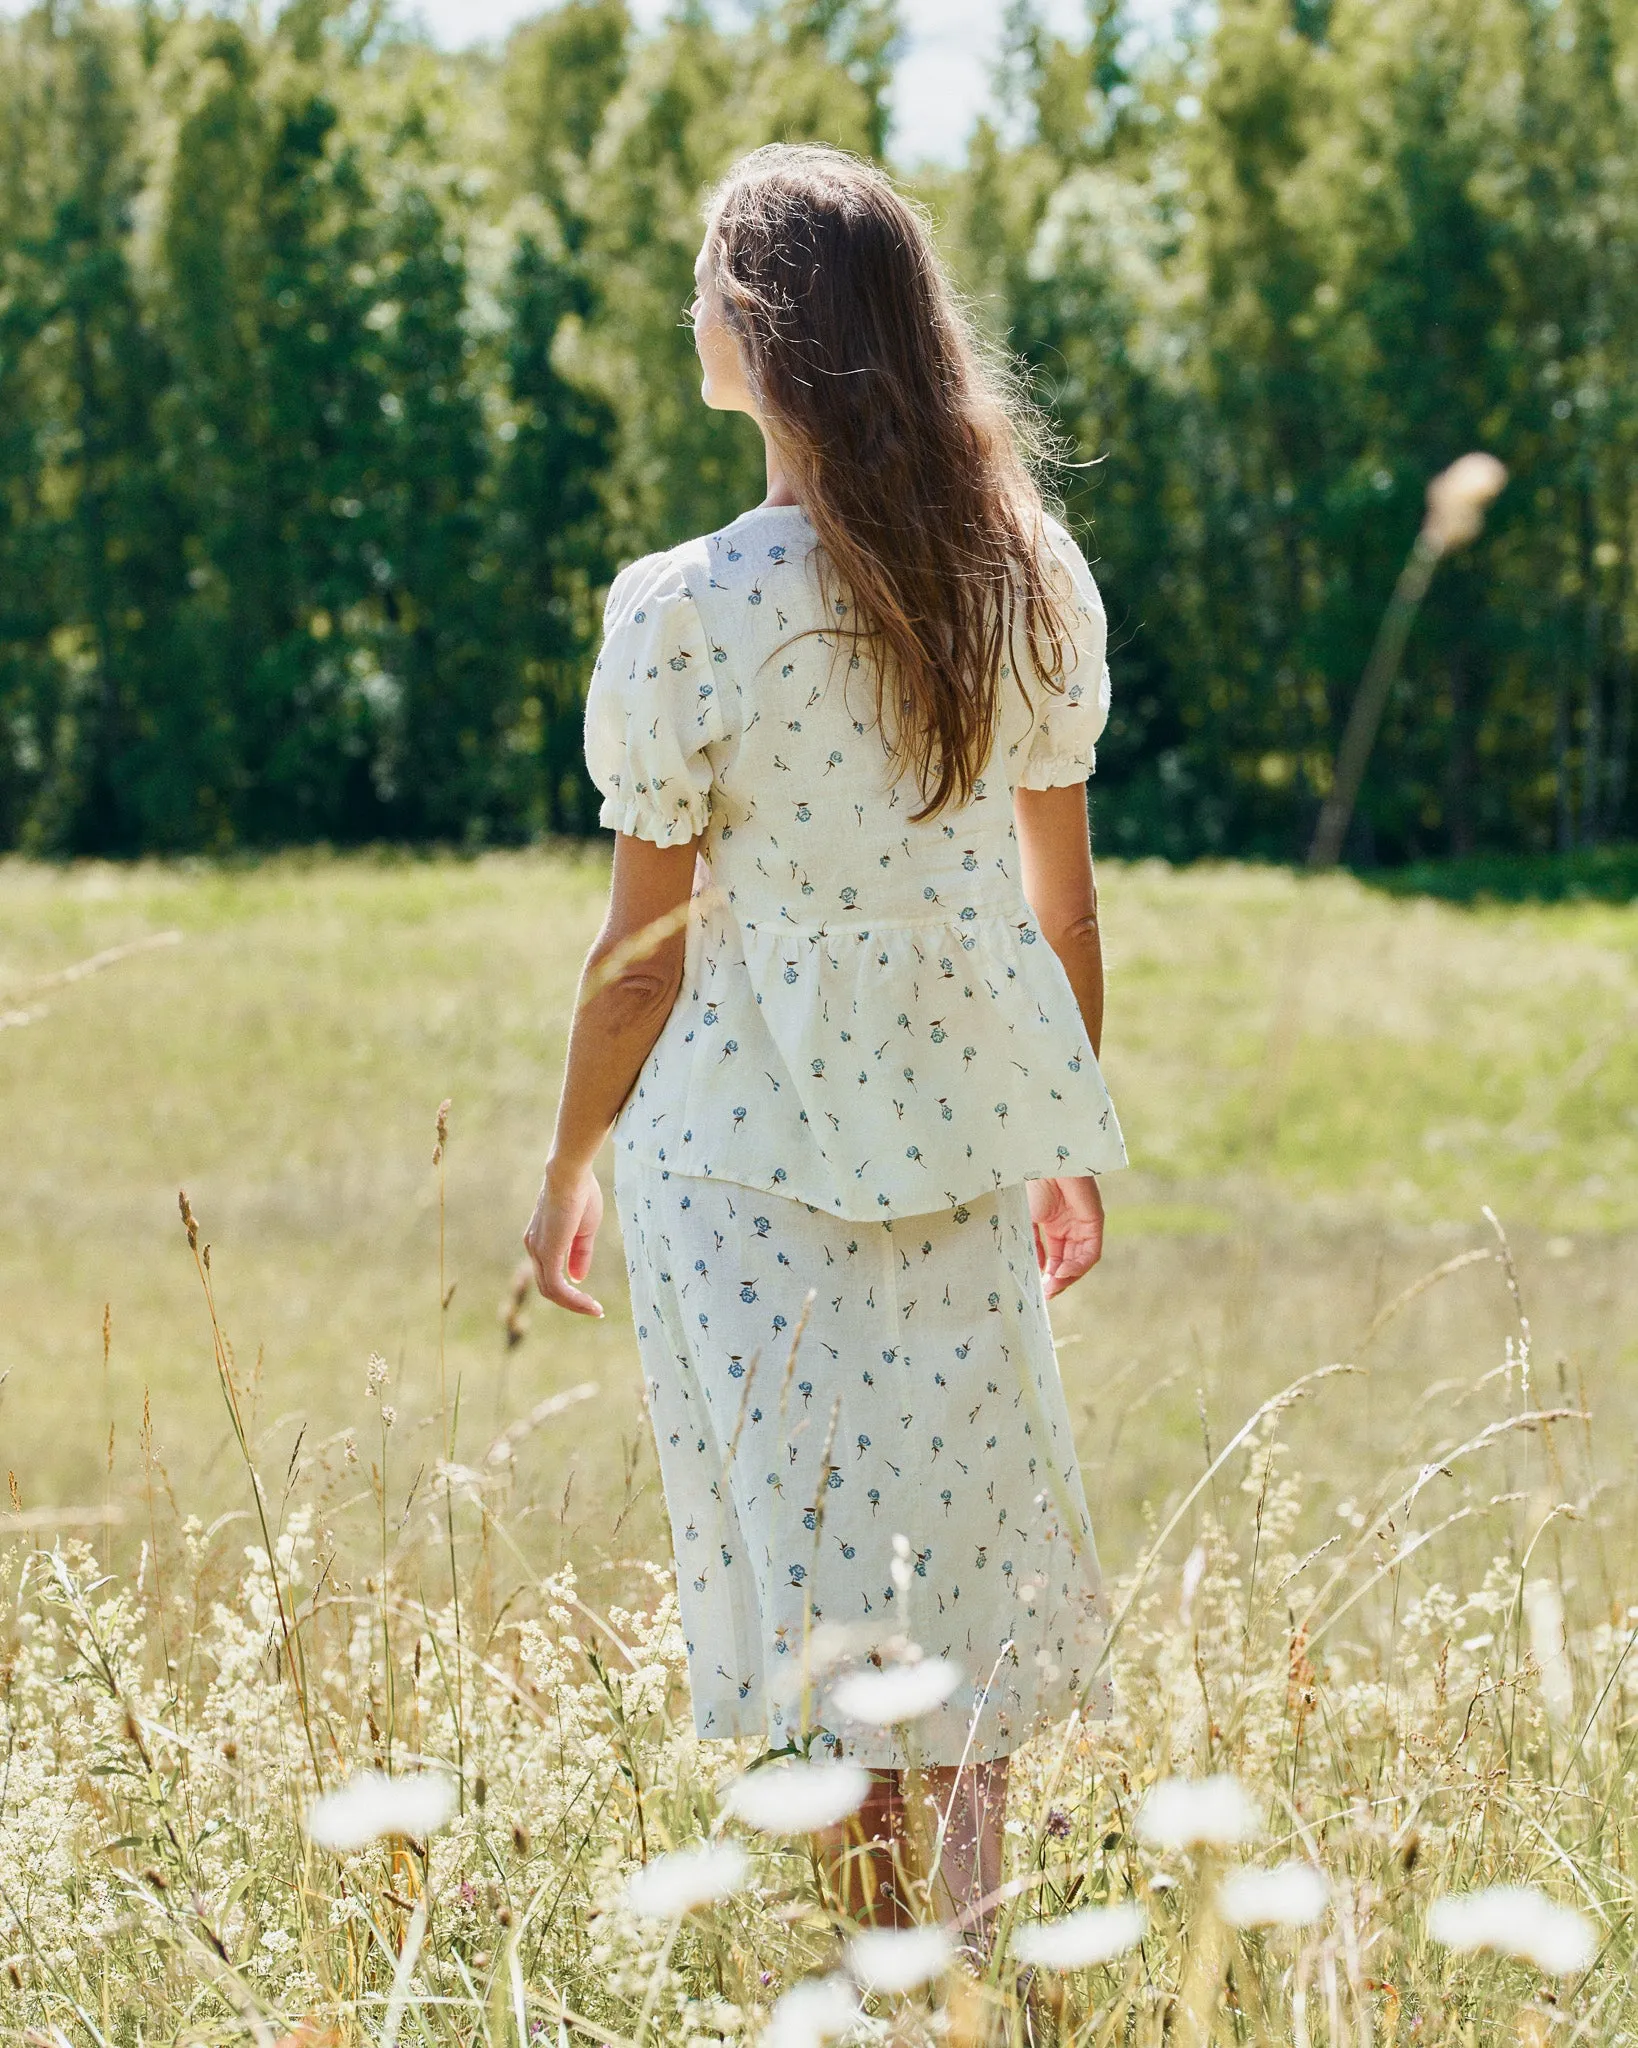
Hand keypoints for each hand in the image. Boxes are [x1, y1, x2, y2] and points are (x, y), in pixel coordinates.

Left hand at [523, 1162, 605, 1317]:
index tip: (590, 1298)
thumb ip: (580, 1254)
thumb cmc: (580, 1193)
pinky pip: (557, 1287)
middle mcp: (534, 1247)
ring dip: (574, 1304)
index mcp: (540, 1240)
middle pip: (548, 1287)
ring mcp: (538, 1251)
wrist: (571, 1174)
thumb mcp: (584, 1229)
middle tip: (594, 1309)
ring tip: (595, 1311)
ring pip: (551, 1291)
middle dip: (572, 1301)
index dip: (569, 1288)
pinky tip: (590, 1305)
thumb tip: (578, 1278)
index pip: (550, 1272)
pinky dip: (574, 1300)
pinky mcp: (547, 1253)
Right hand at [1027, 1175, 1103, 1298]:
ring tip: (1053, 1287)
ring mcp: (1083, 1226)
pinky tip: (1063, 1272)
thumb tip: (1038, 1270)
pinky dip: (1078, 1266)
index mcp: (1053, 1226)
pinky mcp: (1094, 1223)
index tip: (1038, 1291)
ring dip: (1068, 1277)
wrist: (1042, 1163)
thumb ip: (1033, 1245)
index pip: (1055, 1259)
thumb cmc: (1030, 1186)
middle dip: (1058, 1281)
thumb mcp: (1026, 1221)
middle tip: (1046, 1294)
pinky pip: (1091, 1253)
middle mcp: (1070, 1228)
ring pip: (1080, 1262)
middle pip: (1068, 1263)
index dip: (1047, 1276)